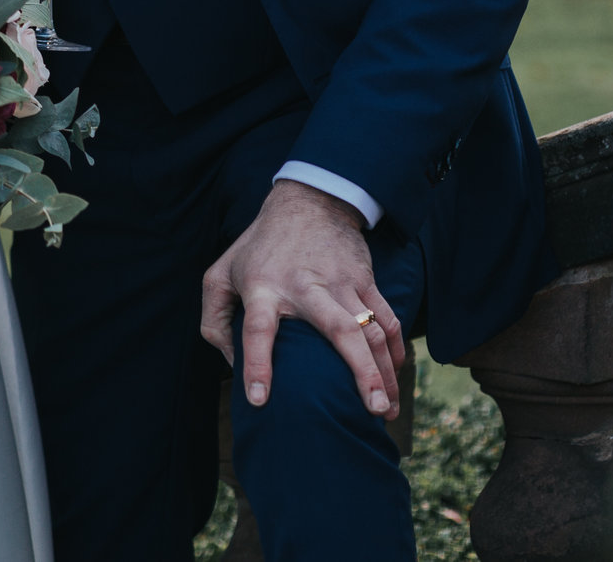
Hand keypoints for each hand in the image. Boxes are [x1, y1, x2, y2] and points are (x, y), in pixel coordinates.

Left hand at [201, 180, 406, 418]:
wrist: (307, 200)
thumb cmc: (258, 247)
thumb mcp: (220, 275)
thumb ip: (215, 321)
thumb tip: (231, 364)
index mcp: (263, 287)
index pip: (257, 329)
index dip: (256, 364)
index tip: (260, 399)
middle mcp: (305, 286)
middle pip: (339, 331)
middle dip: (360, 372)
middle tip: (372, 412)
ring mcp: (340, 283)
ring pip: (371, 331)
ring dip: (385, 372)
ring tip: (386, 411)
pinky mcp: (364, 280)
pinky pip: (387, 318)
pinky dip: (396, 349)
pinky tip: (397, 376)